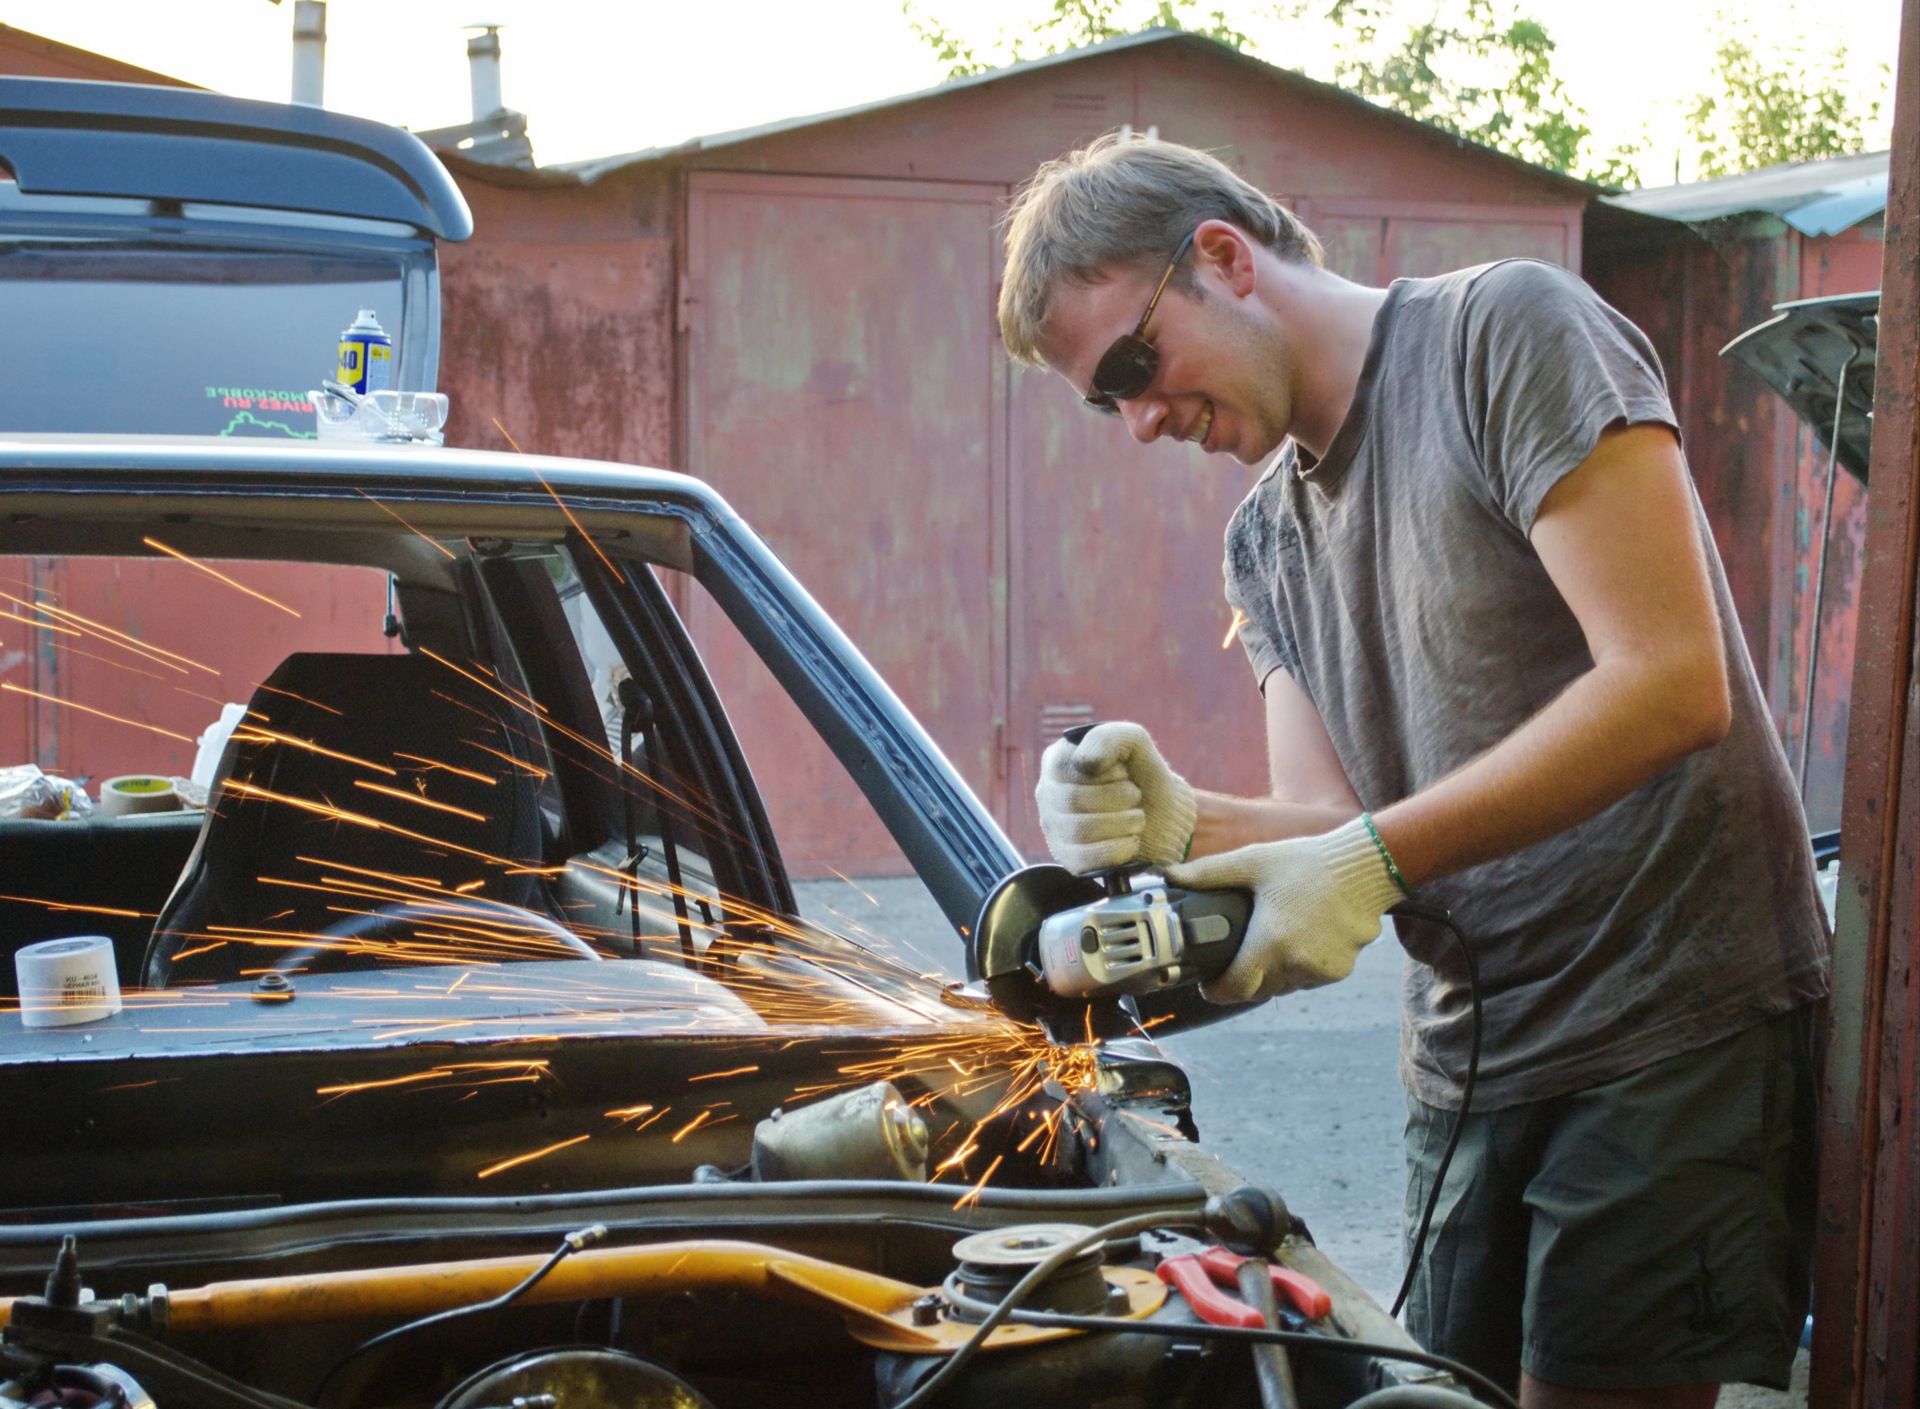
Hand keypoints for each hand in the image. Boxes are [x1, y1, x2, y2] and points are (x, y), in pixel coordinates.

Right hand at [1034, 722, 1197, 873]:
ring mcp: (1054, 828)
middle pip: (1072, 801)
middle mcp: (1048, 794)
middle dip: (1117, 799)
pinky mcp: (1067, 858)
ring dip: (1122, 824)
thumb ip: (1108, 738)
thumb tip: (1084, 764)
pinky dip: (1117, 850)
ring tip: (1137, 818)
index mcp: (1057, 762)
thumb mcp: (1132, 742)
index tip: (1124, 773)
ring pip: (1079, 831)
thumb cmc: (1142, 775)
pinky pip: (1084, 860)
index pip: (1064, 768)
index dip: (1104, 773)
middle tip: (1136, 797)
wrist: (1162, 814)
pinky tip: (1131, 842)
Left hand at [1165, 817, 1402, 1002]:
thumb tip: (1169, 876)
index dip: (1216, 991)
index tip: (1207, 983)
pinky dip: (1299, 968)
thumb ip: (1208, 873)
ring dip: (1272, 974)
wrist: (1366, 868)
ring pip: (1284, 987)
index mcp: (1270, 942)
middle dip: (1243, 979)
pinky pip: (1309, 979)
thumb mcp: (1253, 862)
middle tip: (1236, 956)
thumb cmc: (1308, 863)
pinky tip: (1299, 940)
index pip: (1235, 990)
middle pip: (1258, 990)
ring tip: (1270, 942)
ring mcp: (1321, 970)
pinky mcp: (1341, 971)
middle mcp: (1296, 964)